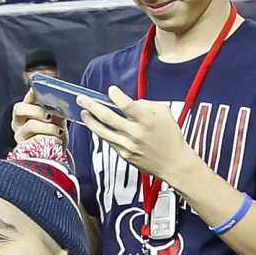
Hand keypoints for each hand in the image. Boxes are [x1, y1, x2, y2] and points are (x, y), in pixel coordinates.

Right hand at [12, 91, 65, 145]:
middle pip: (20, 109)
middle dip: (36, 110)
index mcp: (26, 110)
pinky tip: (56, 140)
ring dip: (46, 127)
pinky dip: (47, 139)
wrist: (55, 155)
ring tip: (58, 131)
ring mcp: (20, 134)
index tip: (38, 90)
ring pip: (30, 125)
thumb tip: (62, 101)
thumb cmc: (53, 133)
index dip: (31, 93)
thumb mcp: (57, 120)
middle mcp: (18, 121)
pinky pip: (34, 141)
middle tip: (49, 115)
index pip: (26, 98)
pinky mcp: (24, 147)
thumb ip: (57, 110)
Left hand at [80, 85, 202, 186]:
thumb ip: (145, 104)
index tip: (111, 90)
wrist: (173, 163)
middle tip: (82, 99)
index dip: (116, 96)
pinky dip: (102, 132)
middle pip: (108, 117)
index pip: (126, 105)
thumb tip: (129, 102)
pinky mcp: (124, 155)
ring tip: (84, 112)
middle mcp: (135, 133)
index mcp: (147, 120)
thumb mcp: (164, 113)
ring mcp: (128, 146)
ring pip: (103, 132)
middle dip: (92, 106)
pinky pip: (109, 141)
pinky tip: (97, 126)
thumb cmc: (170, 136)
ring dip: (91, 121)